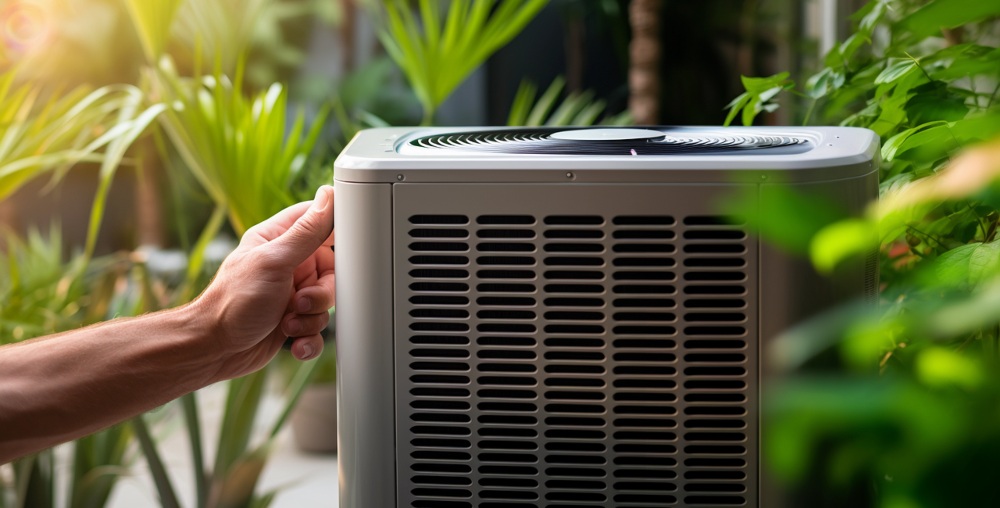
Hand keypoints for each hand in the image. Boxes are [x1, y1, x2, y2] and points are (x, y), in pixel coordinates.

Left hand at [193, 185, 334, 380]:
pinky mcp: (294, 321)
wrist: (213, 350)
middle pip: (332, 270)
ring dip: (312, 317)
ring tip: (288, 323)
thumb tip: (328, 196)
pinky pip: (319, 327)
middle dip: (322, 293)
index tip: (346, 248)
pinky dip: (310, 338)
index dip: (336, 232)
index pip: (318, 221)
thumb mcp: (274, 261)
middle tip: (302, 300)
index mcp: (279, 240)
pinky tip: (294, 342)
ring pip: (327, 302)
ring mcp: (292, 294)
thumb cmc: (234, 302)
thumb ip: (306, 231)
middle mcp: (288, 265)